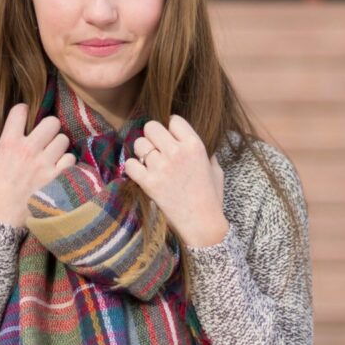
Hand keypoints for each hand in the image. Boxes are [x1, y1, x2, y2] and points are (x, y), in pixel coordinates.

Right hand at [0, 103, 75, 228]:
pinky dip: (67, 164)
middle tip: (46, 138)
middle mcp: (28, 150)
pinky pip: (71, 159)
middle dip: (49, 128)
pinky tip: (59, 169)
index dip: (23, 111)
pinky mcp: (56, 179)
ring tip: (53, 156)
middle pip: (51, 122)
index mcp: (8, 144)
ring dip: (59, 147)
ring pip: (63, 139)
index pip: (20, 111)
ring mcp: (44, 164)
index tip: (24, 118)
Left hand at [123, 115, 227, 247]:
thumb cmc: (211, 196)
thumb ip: (205, 152)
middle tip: (157, 149)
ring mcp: (161, 167)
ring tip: (150, 163)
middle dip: (152, 137)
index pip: (174, 120)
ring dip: (142, 153)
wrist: (202, 224)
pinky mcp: (149, 183)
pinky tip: (141, 174)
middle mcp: (177, 152)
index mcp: (195, 145)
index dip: (171, 129)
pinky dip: (133, 169)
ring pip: (139, 144)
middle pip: (151, 127)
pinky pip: (130, 164)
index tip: (171, 139)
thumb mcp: (215, 168)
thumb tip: (192, 141)